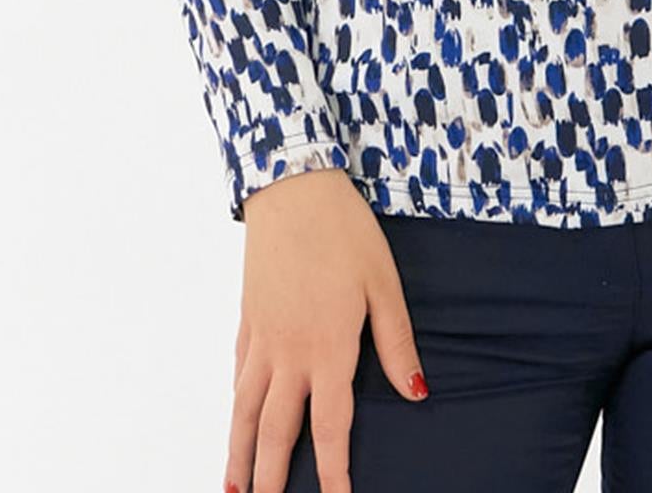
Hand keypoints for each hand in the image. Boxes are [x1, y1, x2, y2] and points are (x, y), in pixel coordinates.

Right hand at [229, 164, 427, 492]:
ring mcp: (262, 338)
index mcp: (329, 348)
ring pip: (246, 412)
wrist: (292, 188)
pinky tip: (237, 421)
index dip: (334, 473)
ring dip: (239, 455)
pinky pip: (239, 376)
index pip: (330, 428)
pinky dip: (236, 407)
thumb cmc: (344, 230)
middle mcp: (289, 353)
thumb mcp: (383, 283)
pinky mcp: (247, 319)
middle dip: (272, 480)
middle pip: (277, 433)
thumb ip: (396, 342)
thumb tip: (415, 392)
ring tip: (236, 490)